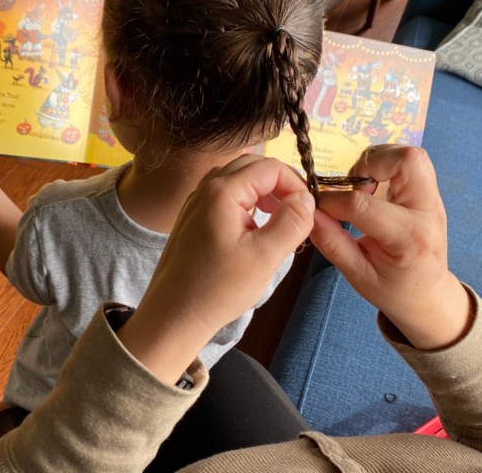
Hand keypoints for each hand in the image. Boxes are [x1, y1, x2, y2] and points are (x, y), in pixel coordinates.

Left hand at [119, 155, 314, 383]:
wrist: (173, 315)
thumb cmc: (217, 288)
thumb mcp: (265, 257)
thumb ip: (292, 222)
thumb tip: (306, 199)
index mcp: (222, 191)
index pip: (270, 167)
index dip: (295, 184)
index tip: (307, 210)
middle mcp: (205, 189)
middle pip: (252, 166)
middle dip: (280, 184)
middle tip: (297, 212)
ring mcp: (196, 202)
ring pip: (238, 179)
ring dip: (263, 191)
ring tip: (278, 218)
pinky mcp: (193, 218)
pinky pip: (225, 195)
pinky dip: (246, 202)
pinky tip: (255, 227)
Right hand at [310, 145, 470, 349]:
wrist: (429, 295)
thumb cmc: (393, 288)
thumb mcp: (357, 275)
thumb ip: (332, 243)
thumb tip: (309, 213)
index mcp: (409, 237)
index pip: (363, 205)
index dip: (332, 201)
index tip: (317, 207)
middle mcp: (427, 211)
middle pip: (406, 160)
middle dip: (370, 163)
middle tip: (354, 186)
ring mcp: (433, 199)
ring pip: (410, 155)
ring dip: (378, 161)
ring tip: (363, 186)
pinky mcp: (430, 192)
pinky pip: (410, 162)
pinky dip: (386, 165)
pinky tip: (374, 188)